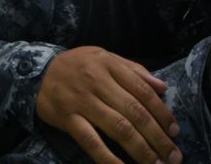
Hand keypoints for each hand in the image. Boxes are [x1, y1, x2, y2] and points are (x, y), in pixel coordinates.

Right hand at [36, 47, 181, 163]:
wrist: (35, 72)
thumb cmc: (76, 65)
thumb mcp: (104, 57)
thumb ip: (133, 70)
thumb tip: (163, 87)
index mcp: (109, 65)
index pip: (143, 91)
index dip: (162, 113)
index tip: (175, 131)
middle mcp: (97, 82)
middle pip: (134, 112)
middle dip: (157, 137)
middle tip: (173, 156)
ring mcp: (82, 101)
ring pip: (118, 128)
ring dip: (141, 150)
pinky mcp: (68, 119)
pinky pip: (91, 141)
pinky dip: (108, 158)